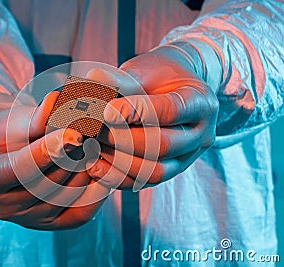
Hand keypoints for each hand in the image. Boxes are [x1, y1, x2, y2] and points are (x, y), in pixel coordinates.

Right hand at [0, 91, 109, 229]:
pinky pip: (79, 214)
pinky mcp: (50, 224)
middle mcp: (4, 208)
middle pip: (47, 183)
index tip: (74, 133)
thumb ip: (35, 118)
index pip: (21, 168)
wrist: (7, 152)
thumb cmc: (8, 132)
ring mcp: (28, 220)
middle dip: (73, 156)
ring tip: (95, 145)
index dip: (48, 151)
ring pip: (66, 196)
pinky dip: (95, 192)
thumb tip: (57, 103)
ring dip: (86, 169)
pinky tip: (102, 170)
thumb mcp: (14, 120)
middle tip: (93, 132)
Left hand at [85, 43, 219, 189]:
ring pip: (155, 171)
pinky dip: (117, 177)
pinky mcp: (169, 171)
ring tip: (92, 145)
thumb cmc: (157, 76)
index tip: (106, 110)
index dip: (137, 111)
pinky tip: (94, 164)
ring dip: (118, 161)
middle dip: (122, 139)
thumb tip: (92, 81)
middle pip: (163, 145)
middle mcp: (201, 135)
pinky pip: (145, 182)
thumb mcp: (145, 70)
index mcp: (201, 103)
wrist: (171, 89)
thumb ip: (122, 79)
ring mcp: (187, 158)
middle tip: (93, 129)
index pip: (171, 110)